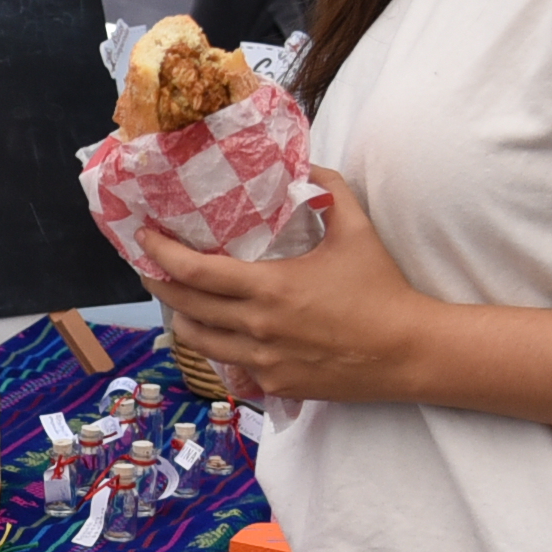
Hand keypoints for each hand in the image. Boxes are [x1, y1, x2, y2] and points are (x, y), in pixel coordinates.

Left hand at [138, 167, 433, 404]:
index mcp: (270, 288)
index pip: (195, 272)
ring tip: (180, 299)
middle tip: (148, 266)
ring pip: (200, 342)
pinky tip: (220, 333)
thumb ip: (329, 190)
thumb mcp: (357, 229)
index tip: (144, 238)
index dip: (161, 254)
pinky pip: (231, 367)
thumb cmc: (382, 290)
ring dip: (183, 318)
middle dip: (159, 284)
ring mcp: (263, 363)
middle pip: (186, 307)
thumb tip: (306, 165)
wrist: (408, 352)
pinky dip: (219, 347)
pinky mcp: (275, 386)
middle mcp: (257, 329)